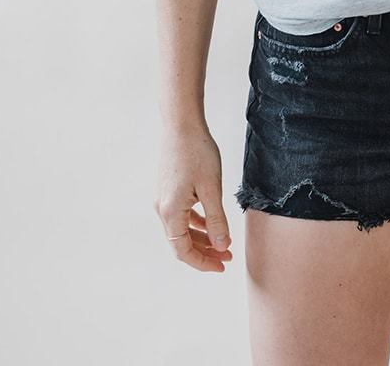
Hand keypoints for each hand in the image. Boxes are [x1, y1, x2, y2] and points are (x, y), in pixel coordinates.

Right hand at [154, 123, 233, 272]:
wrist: (181, 124)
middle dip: (205, 252)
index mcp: (170, 212)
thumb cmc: (197, 152)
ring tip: (223, 242)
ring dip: (201, 238)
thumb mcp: (212, 188)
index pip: (183, 251)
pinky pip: (181, 215)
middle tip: (227, 256)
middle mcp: (162, 209)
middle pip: (181, 243)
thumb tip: (221, 246)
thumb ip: (216, 220)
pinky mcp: (168, 190)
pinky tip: (211, 223)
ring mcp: (163, 199)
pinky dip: (196, 223)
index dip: (203, 263)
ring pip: (181, 230)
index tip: (222, 266)